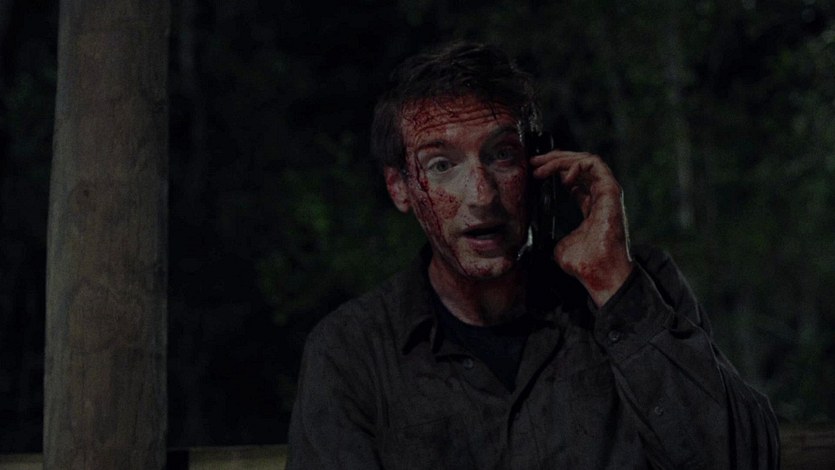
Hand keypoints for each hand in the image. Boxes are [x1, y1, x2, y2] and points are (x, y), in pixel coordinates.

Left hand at [530, 151, 633, 306]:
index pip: (575, 179)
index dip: (555, 170)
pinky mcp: (610, 192)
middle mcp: (600, 197)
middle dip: (555, 160)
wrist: (599, 272)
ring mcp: (607, 194)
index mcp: (591, 207)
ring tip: (543, 166)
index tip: (535, 171)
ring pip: (587, 161)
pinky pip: (596, 166)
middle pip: (579, 166)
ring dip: (562, 159)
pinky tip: (562, 176)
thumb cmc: (584, 264)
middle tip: (534, 162)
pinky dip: (577, 165)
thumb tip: (538, 232)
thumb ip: (554, 232)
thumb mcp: (560, 244)